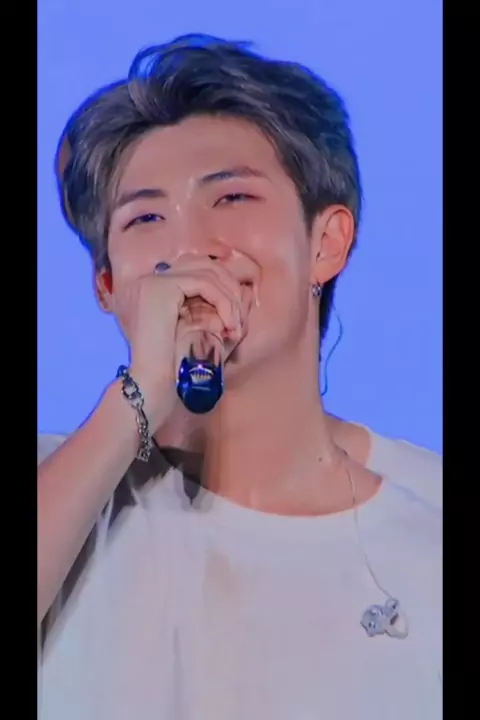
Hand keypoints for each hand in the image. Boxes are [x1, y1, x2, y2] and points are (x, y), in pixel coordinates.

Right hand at [111, 256, 245, 431]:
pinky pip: (205, 283)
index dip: (221, 287)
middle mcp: (149, 279)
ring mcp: (153, 281)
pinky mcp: (161, 287)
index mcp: (152, 288)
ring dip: (229, 299)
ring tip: (235, 326)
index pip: (194, 269)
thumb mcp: (196, 328)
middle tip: (239, 320)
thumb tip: (245, 290)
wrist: (152, 383)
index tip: (234, 316)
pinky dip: (223, 302)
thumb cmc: (175, 366)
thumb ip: (212, 307)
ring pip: (207, 272)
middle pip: (202, 264)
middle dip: (229, 289)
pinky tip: (228, 324)